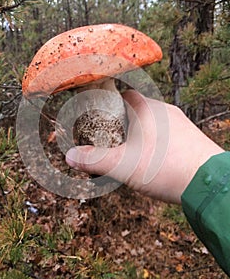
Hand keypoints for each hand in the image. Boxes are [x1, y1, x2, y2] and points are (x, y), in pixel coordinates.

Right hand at [66, 90, 223, 203]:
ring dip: (141, 134)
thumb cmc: (163, 168)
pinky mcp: (191, 137)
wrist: (208, 182)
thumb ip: (93, 159)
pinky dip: (157, 143)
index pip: (124, 96)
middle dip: (124, 124)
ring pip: (153, 123)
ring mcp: (180, 123)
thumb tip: (69, 156)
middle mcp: (164, 110)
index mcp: (146, 109)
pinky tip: (155, 160)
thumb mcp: (121, 165)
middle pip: (137, 110)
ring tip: (133, 154)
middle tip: (114, 142)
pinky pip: (167, 134)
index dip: (110, 106)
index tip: (101, 120)